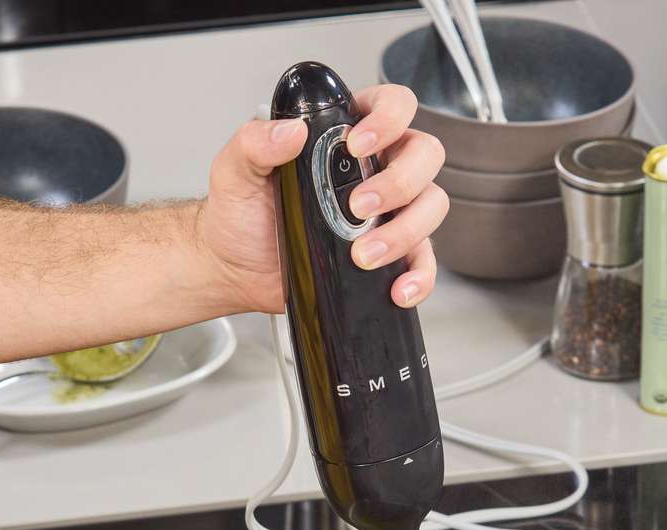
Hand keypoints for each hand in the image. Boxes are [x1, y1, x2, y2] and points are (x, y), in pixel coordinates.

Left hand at [199, 84, 447, 313]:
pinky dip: (419, 275)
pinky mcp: (390, 254)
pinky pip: (423, 261)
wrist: (235, 269)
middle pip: (425, 155)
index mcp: (343, 138)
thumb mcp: (234, 170)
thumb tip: (289, 132)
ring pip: (431, 206)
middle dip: (399, 181)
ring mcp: (387, 213)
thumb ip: (254, 143)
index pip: (392, 105)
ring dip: (404, 231)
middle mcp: (374, 169)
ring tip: (363, 254)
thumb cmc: (240, 215)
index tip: (358, 145)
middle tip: (357, 207)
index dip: (389, 118)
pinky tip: (398, 287)